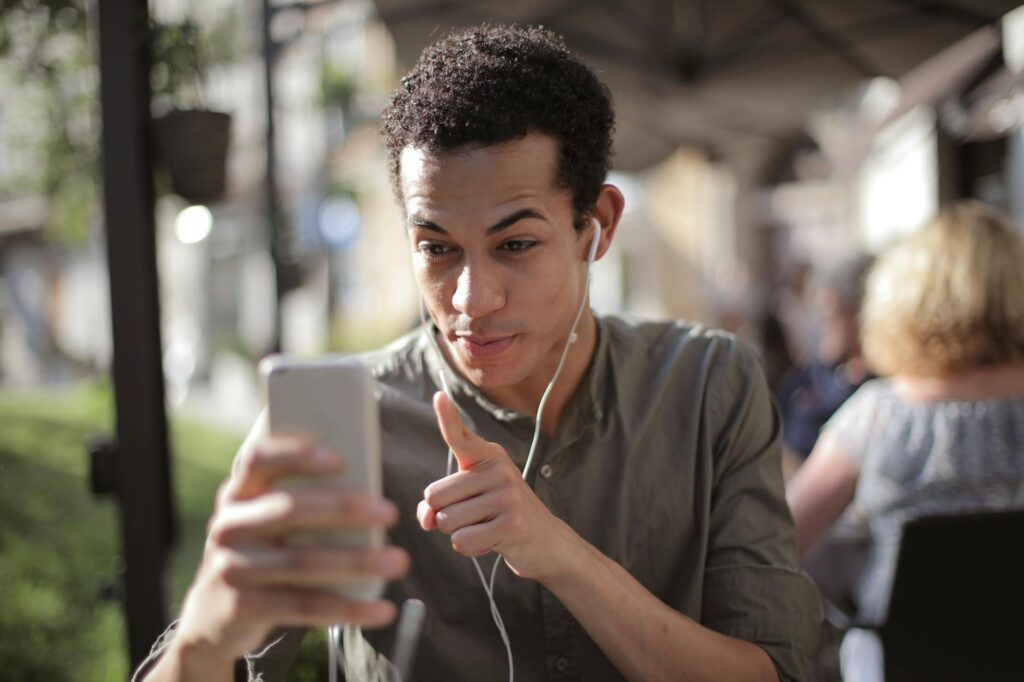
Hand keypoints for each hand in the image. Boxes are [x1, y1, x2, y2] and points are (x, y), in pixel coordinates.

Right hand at [168, 431, 409, 672]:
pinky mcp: (242, 608)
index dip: (296, 456)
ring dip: (358, 562)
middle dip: (344, 509)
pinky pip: (305, 607)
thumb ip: (302, 499)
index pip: (258, 461)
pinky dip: (349, 608)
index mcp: (238, 493)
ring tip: (399, 561)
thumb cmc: (263, 551)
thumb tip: (368, 488)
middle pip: (289, 510)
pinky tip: (382, 609)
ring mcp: (231, 568)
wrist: (213, 617)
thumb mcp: (267, 519)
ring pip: (303, 561)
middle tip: (390, 513)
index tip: (341, 458)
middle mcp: (229, 526)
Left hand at [416, 392, 575, 581]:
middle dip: (444, 515)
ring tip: (487, 527)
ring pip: (446, 522)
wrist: (545, 542)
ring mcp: (508, 496)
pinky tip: (492, 541)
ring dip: (458, 533)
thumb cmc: (498, 517)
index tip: (438, 396)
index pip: (461, 436)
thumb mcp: (468, 503)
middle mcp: (499, 470)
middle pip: (435, 496)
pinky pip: (462, 541)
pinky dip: (470, 548)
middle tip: (476, 517)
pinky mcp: (512, 524)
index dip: (448, 417)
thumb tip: (426, 517)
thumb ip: (438, 505)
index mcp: (488, 457)